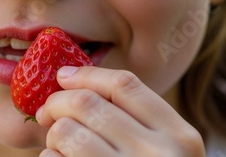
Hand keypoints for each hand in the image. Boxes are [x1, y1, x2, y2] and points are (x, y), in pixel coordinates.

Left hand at [36, 66, 204, 156]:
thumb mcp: (164, 151)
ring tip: (57, 143)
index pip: (125, 85)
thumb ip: (135, 120)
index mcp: (180, 136)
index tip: (62, 77)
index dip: (86, 75)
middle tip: (45, 111)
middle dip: (56, 102)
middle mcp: (159, 155)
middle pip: (88, 104)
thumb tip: (70, 82)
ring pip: (67, 132)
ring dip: (52, 134)